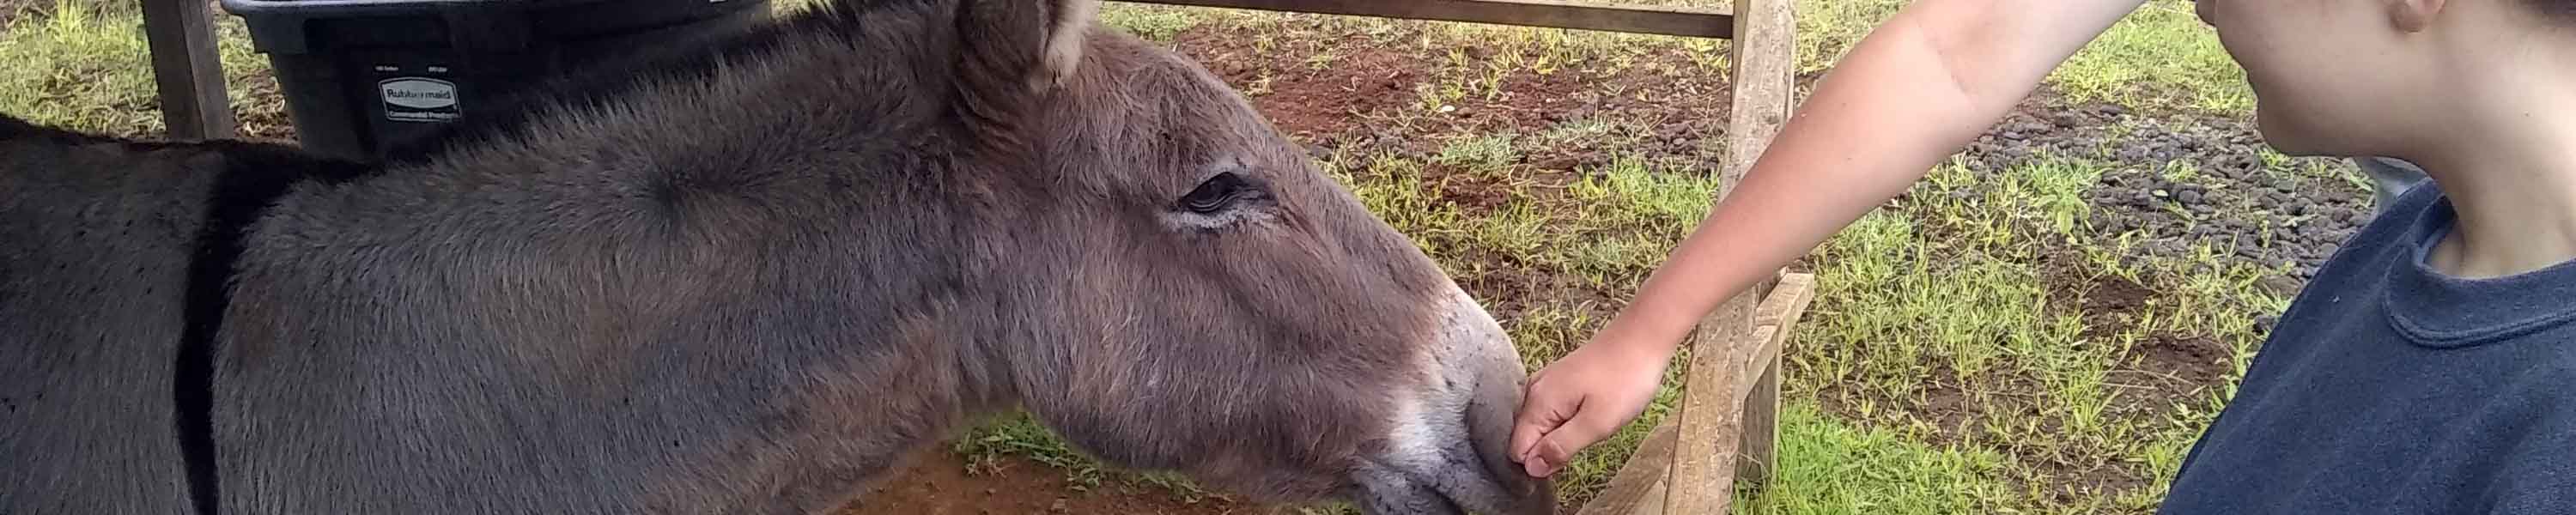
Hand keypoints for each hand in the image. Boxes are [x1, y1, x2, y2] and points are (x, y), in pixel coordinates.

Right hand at [1507, 334, 1672, 477]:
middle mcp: (1534, 391)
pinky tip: (1589, 413)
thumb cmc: (1625, 379)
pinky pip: (1552, 411)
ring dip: (1562, 434)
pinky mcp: (1560, 380)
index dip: (1540, 464)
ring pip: (1541, 425)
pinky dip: (1567, 420)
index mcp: (1538, 403)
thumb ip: (1561, 447)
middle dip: (1552, 448)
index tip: (1569, 459)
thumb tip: (1532, 468)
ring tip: (1591, 424)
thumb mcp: (1597, 422)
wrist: (1642, 337)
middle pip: (1527, 438)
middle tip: (1586, 437)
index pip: (1518, 450)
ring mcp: (1546, 383)